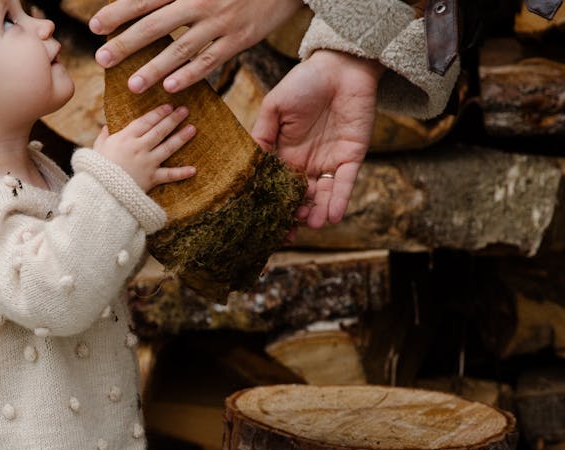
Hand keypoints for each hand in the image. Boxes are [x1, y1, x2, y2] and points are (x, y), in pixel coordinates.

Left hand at [90, 0, 302, 93]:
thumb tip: (139, 0)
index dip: (119, 12)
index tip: (96, 27)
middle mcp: (200, 2)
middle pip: (156, 25)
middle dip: (126, 43)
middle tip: (102, 59)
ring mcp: (220, 23)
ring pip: (180, 48)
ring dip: (154, 68)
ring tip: (132, 85)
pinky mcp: (239, 39)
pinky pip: (210, 61)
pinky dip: (190, 75)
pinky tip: (171, 88)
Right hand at [94, 104, 196, 191]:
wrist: (100, 191)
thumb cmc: (96, 168)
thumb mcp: (98, 148)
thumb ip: (104, 135)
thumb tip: (108, 126)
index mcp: (125, 138)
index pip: (146, 121)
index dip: (158, 113)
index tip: (168, 106)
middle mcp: (139, 147)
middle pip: (160, 130)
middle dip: (173, 119)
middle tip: (185, 110)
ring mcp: (147, 162)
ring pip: (168, 147)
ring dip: (181, 137)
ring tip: (192, 129)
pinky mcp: (151, 178)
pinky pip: (169, 175)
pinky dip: (181, 173)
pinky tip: (193, 169)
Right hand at [252, 50, 383, 228]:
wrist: (340, 65)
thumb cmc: (303, 82)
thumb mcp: (273, 108)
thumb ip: (261, 136)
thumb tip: (247, 165)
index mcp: (285, 153)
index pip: (277, 185)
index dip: (273, 204)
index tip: (266, 223)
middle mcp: (307, 162)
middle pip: (300, 197)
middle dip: (295, 215)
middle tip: (289, 232)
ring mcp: (330, 160)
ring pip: (323, 194)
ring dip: (319, 212)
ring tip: (312, 225)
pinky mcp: (352, 156)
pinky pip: (345, 183)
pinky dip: (340, 200)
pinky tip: (333, 216)